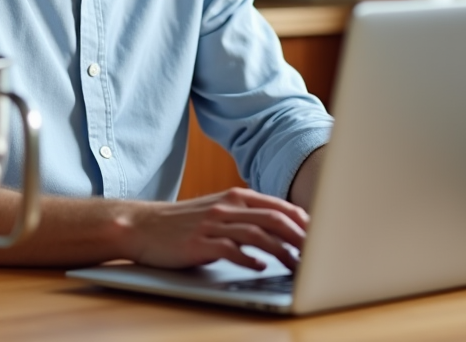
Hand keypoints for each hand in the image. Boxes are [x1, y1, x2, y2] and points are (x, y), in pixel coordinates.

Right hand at [126, 187, 308, 270]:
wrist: (144, 226)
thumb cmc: (184, 223)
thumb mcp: (218, 211)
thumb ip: (246, 216)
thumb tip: (281, 231)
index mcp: (236, 197)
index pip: (279, 207)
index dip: (303, 223)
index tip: (321, 238)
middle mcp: (228, 207)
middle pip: (274, 219)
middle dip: (300, 238)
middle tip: (318, 254)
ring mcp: (214, 224)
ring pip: (258, 235)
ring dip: (282, 252)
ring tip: (297, 267)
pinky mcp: (200, 243)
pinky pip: (230, 249)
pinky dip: (249, 258)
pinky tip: (261, 267)